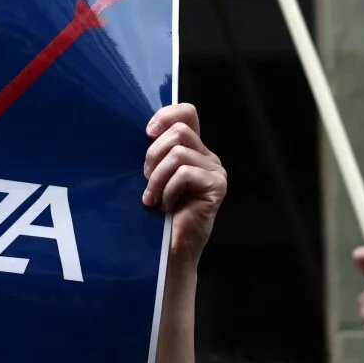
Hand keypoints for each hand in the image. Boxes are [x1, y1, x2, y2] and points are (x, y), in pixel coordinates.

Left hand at [144, 103, 226, 268]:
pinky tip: (167, 206)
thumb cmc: (158, 214)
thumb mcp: (153, 176)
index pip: (187, 113)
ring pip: (178, 153)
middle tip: (148, 181)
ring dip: (157, 178)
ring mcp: (215, 171)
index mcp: (194, 150)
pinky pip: (184, 173)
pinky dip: (168, 190)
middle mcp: (208, 157)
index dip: (165, 115)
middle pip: (179, 131)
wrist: (169, 248)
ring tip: (153, 198)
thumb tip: (146, 130)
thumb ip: (156, 153)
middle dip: (154, 155)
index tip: (147, 134)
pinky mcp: (217, 186)